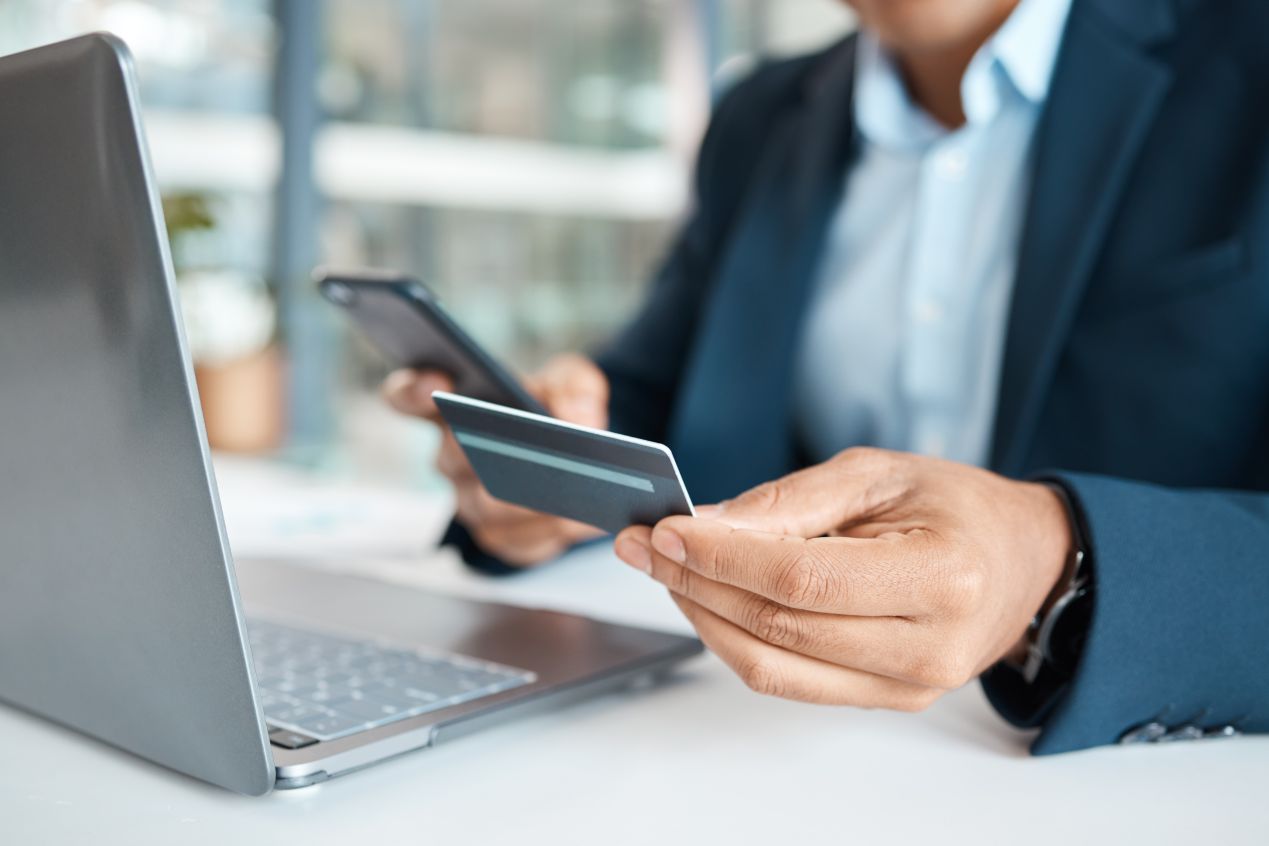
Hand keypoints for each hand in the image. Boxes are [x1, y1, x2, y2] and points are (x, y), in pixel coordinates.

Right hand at [384, 353, 607, 565]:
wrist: (582, 459)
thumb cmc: (558, 409)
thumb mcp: (572, 382)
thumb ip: (576, 387)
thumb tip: (578, 418)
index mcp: (454, 408)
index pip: (407, 397)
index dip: (412, 390)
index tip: (435, 381)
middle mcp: (451, 459)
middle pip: (452, 460)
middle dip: (487, 453)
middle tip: (523, 446)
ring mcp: (471, 503)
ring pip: (486, 509)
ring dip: (526, 501)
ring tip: (570, 489)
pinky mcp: (502, 539)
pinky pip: (517, 544)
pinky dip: (550, 533)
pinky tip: (582, 521)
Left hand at [613, 448, 1071, 709]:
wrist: (1022, 559)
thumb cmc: (957, 505)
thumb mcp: (878, 472)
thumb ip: (790, 502)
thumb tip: (705, 525)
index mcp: (942, 577)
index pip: (802, 579)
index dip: (722, 558)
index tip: (667, 530)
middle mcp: (929, 647)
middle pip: (779, 627)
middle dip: (695, 584)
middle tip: (644, 545)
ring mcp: (909, 685)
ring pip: (773, 666)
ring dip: (705, 618)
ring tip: (666, 571)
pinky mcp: (887, 700)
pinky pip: (790, 680)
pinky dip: (737, 640)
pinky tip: (710, 600)